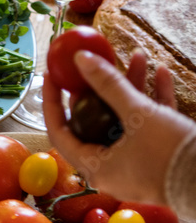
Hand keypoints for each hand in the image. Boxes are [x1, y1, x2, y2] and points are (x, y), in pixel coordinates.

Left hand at [43, 49, 191, 204]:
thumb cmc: (171, 155)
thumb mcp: (138, 114)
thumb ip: (108, 85)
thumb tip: (80, 58)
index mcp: (95, 166)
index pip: (59, 130)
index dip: (52, 100)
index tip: (52, 75)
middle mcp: (111, 168)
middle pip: (95, 120)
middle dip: (101, 86)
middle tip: (96, 63)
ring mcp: (136, 163)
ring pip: (125, 119)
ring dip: (132, 87)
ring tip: (138, 54)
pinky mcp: (160, 159)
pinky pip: (149, 126)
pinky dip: (154, 100)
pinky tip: (162, 73)